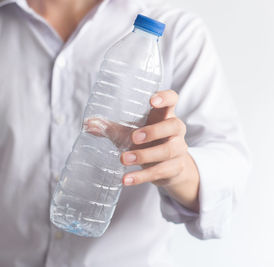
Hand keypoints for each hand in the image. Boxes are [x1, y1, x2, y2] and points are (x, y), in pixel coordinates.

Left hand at [121, 90, 199, 210]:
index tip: (152, 101)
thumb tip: (88, 124)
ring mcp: (178, 150)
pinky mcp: (175, 168)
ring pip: (167, 151)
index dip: (165, 98)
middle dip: (154, 131)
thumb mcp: (132, 132)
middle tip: (134, 137)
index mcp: (165, 115)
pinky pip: (160, 172)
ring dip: (144, 155)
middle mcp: (176, 130)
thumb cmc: (150, 142)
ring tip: (124, 159)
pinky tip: (126, 179)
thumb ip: (112, 128)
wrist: (171, 168)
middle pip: (174, 126)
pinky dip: (141, 176)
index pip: (172, 100)